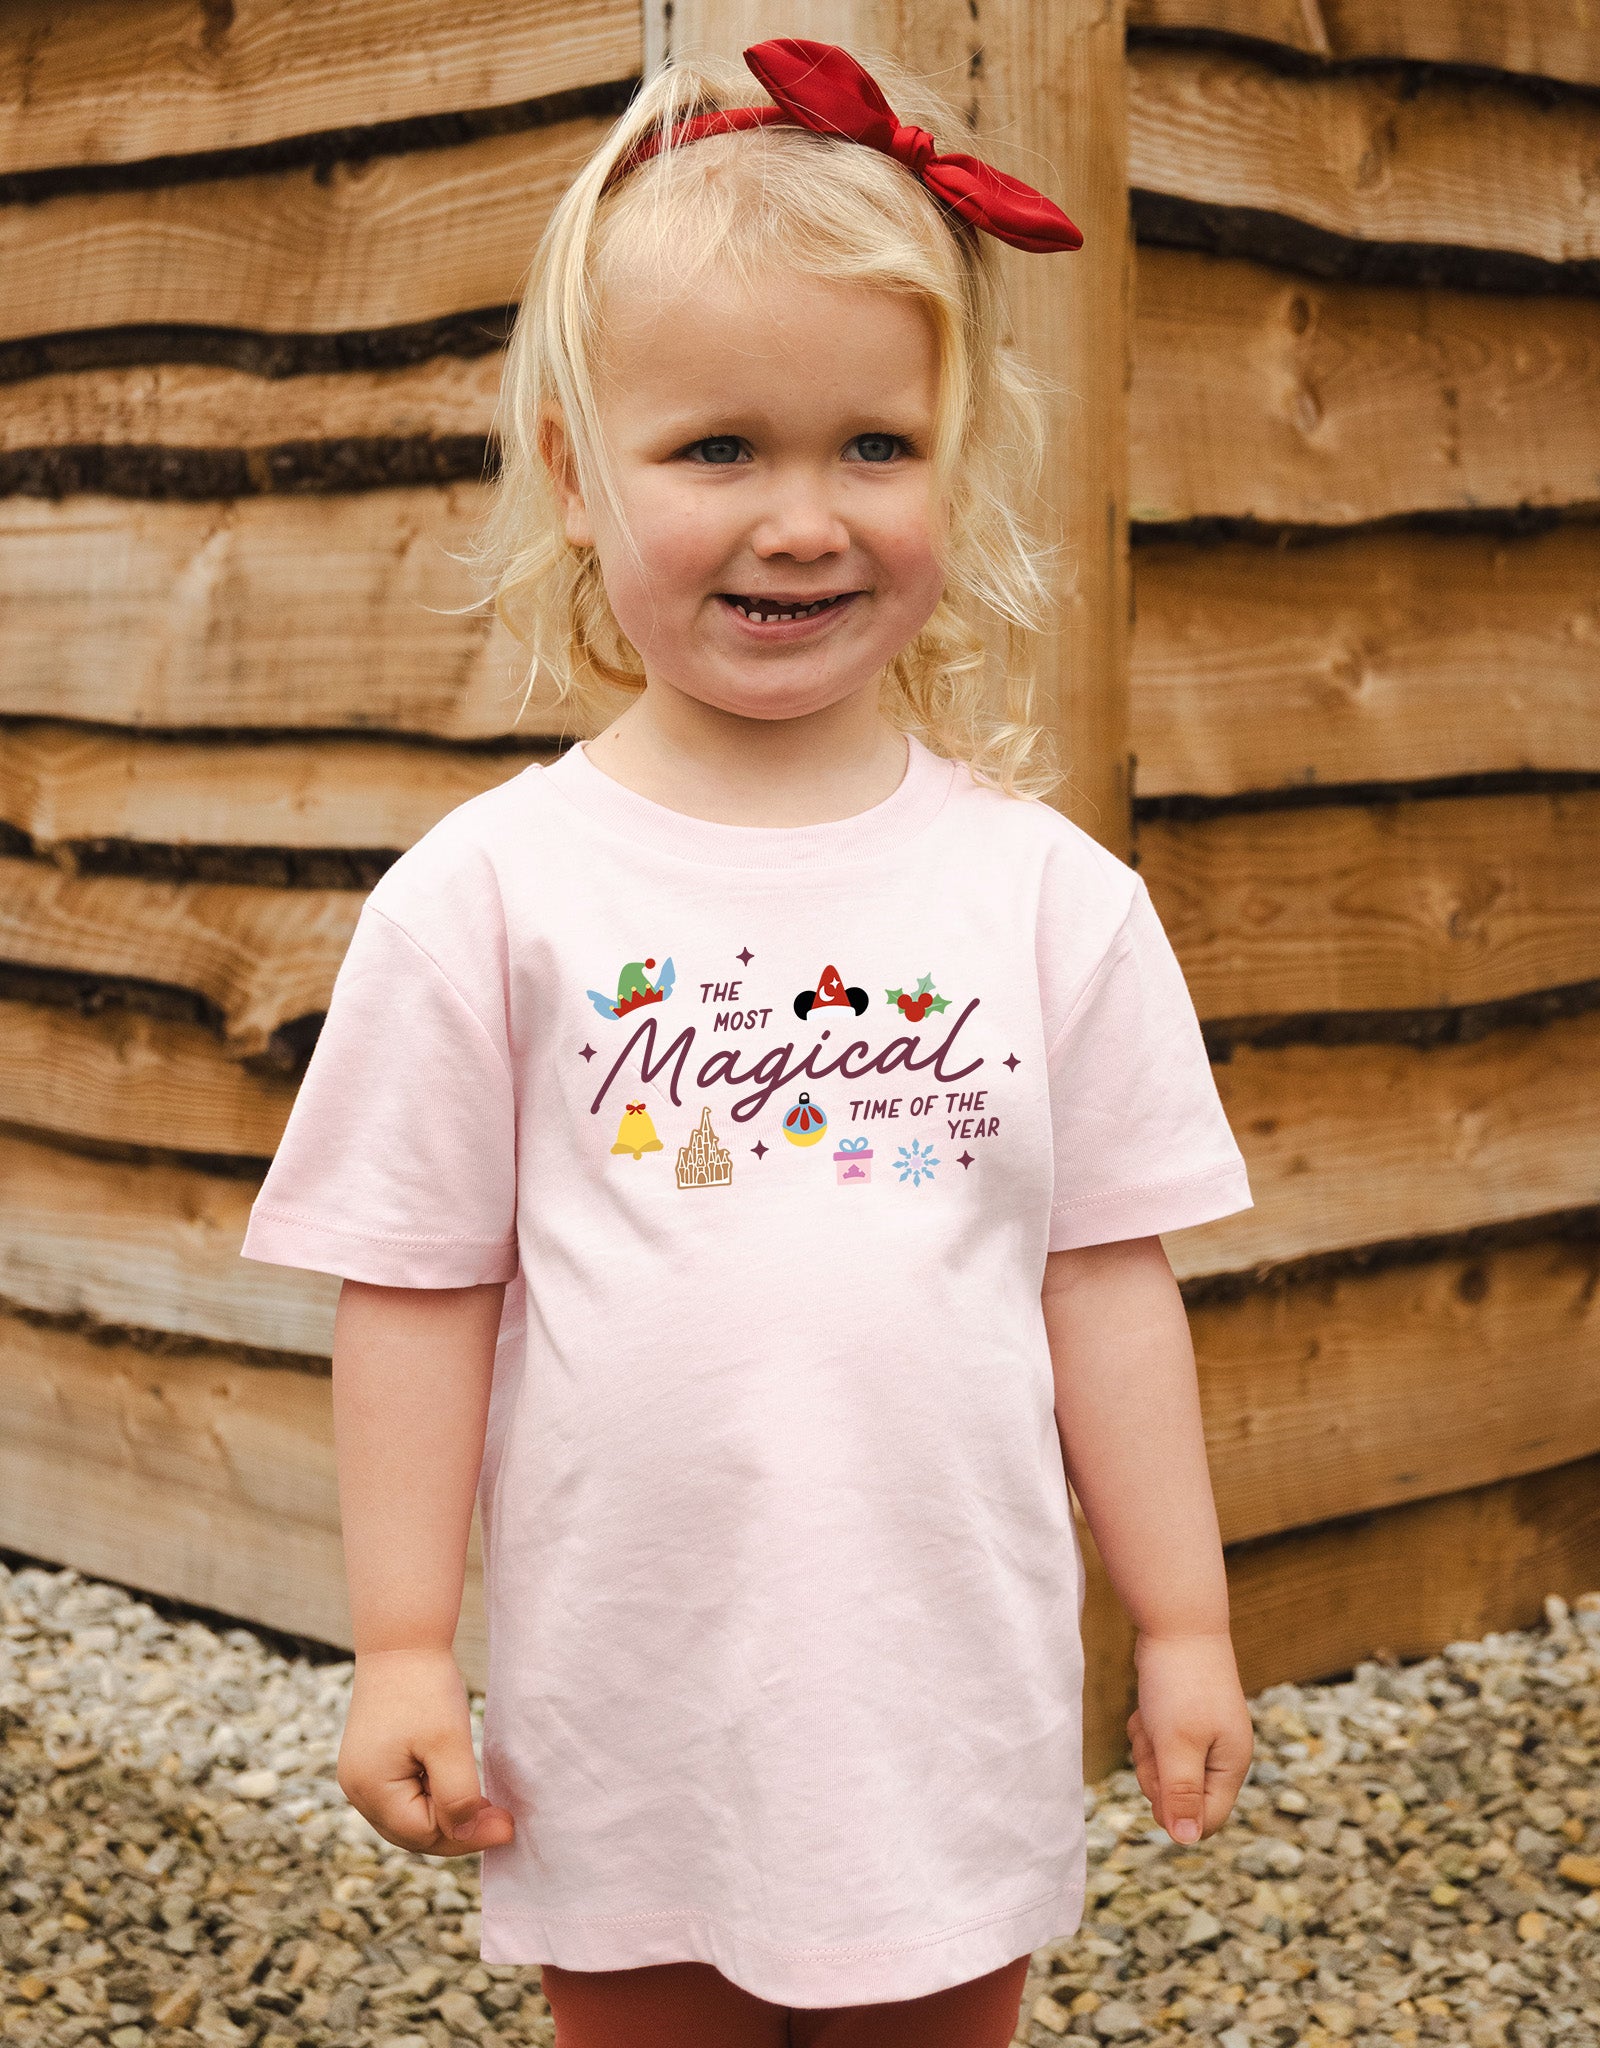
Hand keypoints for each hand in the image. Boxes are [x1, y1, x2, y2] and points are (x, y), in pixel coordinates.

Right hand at [337, 1646, 514, 1855]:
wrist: (403, 1640)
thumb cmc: (425, 1688)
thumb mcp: (449, 1743)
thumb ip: (457, 1796)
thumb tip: (466, 1835)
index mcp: (370, 1788)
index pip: (423, 1835)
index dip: (467, 1834)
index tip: (507, 1824)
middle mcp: (357, 1789)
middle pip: (413, 1833)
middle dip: (458, 1831)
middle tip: (503, 1821)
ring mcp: (361, 1776)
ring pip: (409, 1818)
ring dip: (447, 1816)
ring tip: (486, 1806)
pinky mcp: (372, 1762)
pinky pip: (405, 1796)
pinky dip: (434, 1798)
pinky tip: (460, 1786)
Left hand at [1127, 1630, 1252, 1844]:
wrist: (1176, 1623)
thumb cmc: (1180, 1684)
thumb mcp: (1177, 1743)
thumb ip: (1181, 1793)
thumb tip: (1186, 1841)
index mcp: (1231, 1765)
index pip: (1206, 1820)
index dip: (1174, 1809)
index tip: (1159, 1772)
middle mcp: (1220, 1754)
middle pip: (1178, 1797)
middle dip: (1156, 1771)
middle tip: (1155, 1737)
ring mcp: (1202, 1735)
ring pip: (1163, 1769)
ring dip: (1147, 1747)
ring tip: (1151, 1716)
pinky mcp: (1182, 1719)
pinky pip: (1156, 1743)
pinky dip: (1145, 1729)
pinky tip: (1147, 1706)